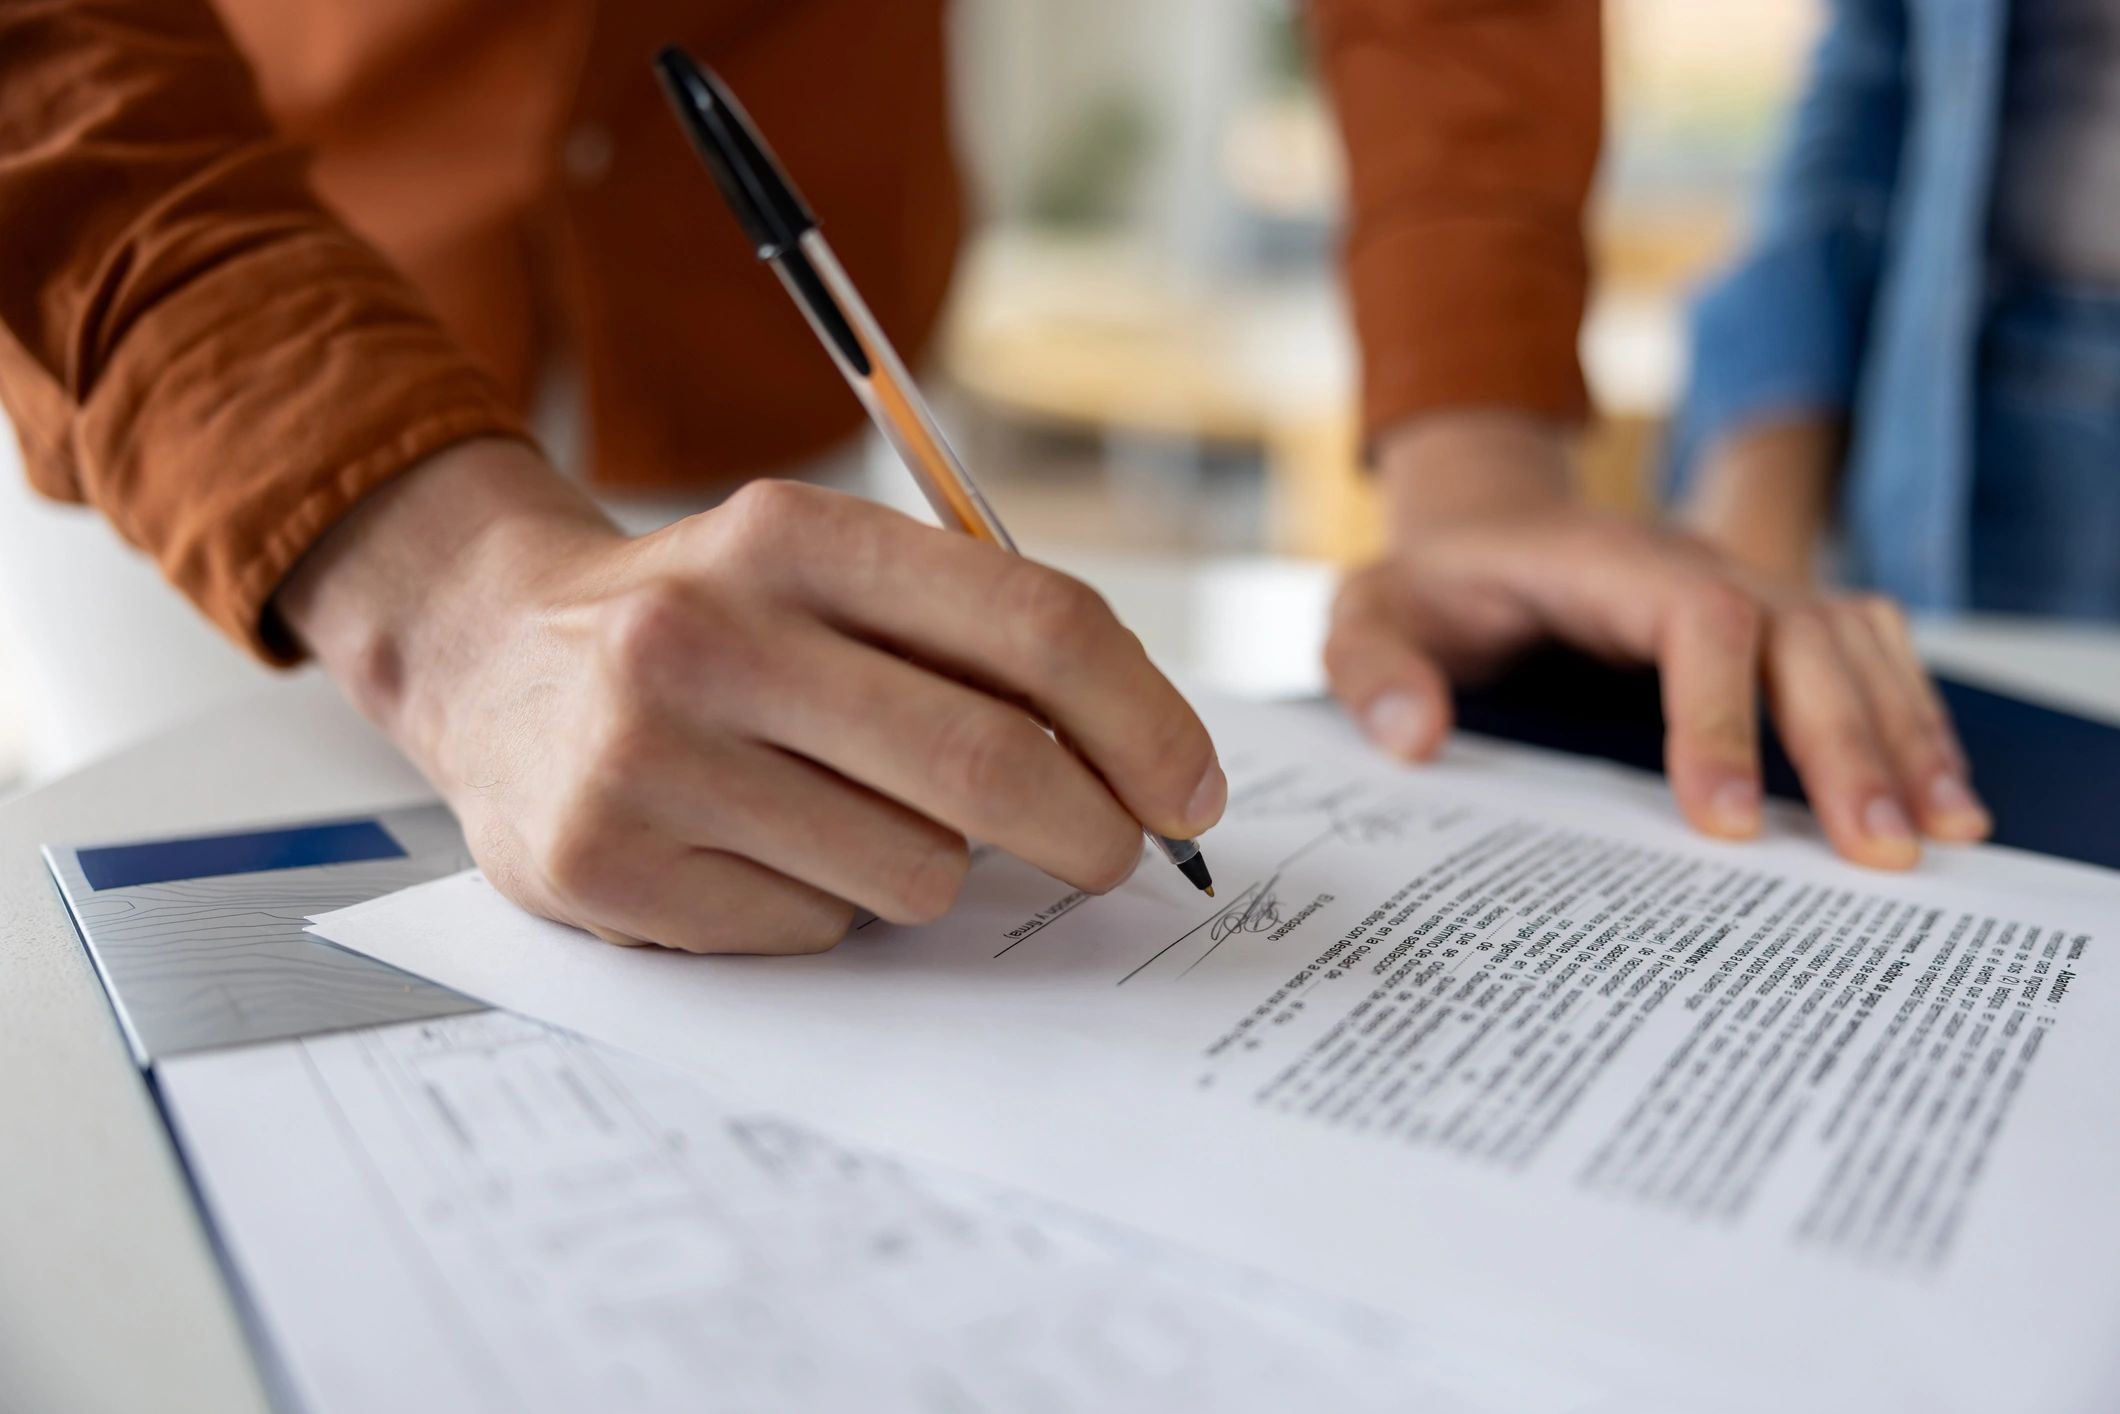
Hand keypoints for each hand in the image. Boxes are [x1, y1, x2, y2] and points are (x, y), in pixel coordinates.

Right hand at [276, 440, 1225, 952]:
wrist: (488, 659)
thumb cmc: (708, 621)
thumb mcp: (821, 572)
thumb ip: (967, 638)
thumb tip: (1143, 761)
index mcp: (793, 532)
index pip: (1033, 625)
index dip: (1144, 721)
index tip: (1192, 789)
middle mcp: (710, 631)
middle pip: (987, 764)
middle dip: (1090, 831)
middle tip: (1113, 854)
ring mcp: (648, 754)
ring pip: (911, 870)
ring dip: (926, 865)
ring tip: (844, 812)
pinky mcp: (604, 864)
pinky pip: (814, 930)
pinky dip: (822, 907)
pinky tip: (756, 849)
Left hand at [1325, 414, 1988, 869]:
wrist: (1482, 529)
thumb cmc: (1430, 583)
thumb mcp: (1365, 611)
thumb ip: (1372, 667)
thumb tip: (1412, 736)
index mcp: (1600, 563)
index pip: (1693, 619)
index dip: (1720, 714)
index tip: (1726, 821)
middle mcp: (1692, 564)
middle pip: (1799, 633)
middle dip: (1844, 741)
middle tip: (1879, 851)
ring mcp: (1742, 586)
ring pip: (1850, 641)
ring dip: (1903, 731)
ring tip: (1945, 835)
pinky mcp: (1767, 620)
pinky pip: (1861, 654)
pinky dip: (1909, 715)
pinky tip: (1943, 796)